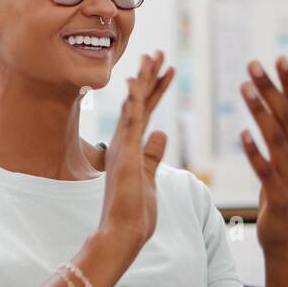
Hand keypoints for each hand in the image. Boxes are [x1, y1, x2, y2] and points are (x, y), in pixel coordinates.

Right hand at [97, 51, 174, 256]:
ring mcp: (123, 148)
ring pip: (134, 107)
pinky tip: (135, 83)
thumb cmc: (134, 212)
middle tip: (159, 53)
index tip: (165, 70)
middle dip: (149, 77)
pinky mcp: (125, 155)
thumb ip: (153, 155)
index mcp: (130, 148)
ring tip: (152, 57)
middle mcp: (123, 143)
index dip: (155, 90)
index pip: (145, 112)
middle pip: (139, 104)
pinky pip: (130, 124)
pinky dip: (132, 103)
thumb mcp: (149, 177)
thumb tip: (162, 133)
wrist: (122, 232)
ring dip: (143, 81)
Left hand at [239, 57, 287, 251]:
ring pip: (276, 138)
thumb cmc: (286, 193)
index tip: (279, 57)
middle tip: (254, 63)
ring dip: (260, 111)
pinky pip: (266, 171)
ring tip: (244, 88)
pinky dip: (256, 153)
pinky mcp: (278, 196)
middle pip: (287, 117)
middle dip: (271, 89)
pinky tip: (243, 135)